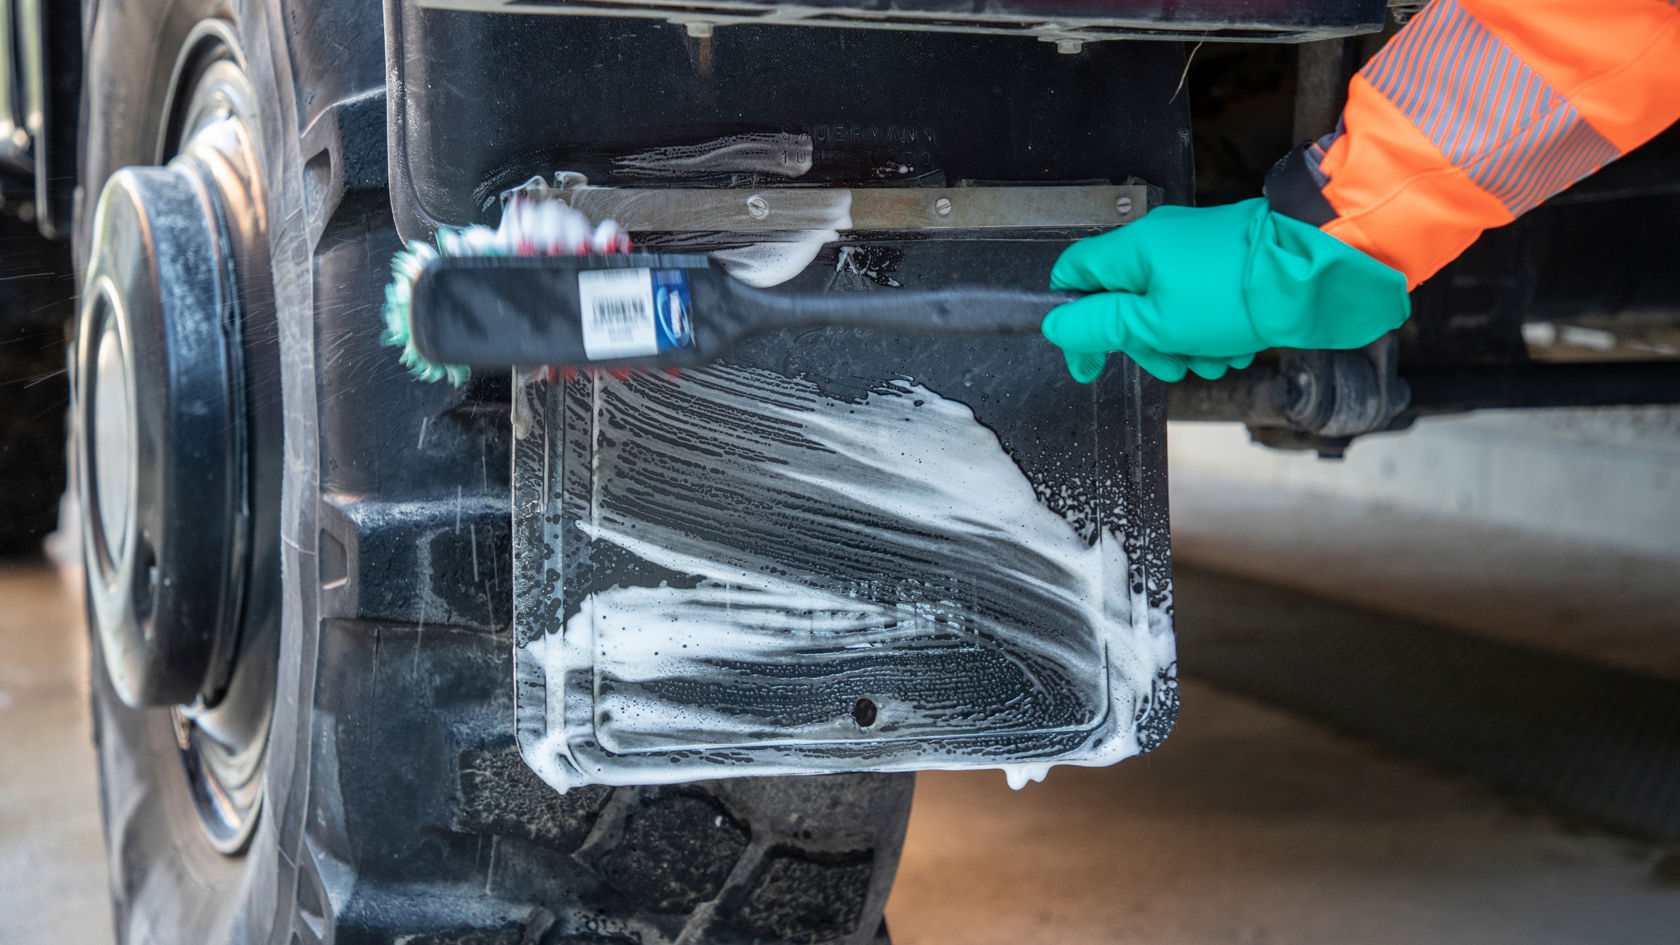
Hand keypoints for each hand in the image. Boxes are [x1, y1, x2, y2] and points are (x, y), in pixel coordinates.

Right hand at [1042, 198, 1409, 381]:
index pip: (1073, 276)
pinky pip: (1200, 307)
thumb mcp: (1156, 323)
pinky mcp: (1227, 268)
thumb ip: (1100, 326)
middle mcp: (1161, 243)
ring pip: (1165, 311)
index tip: (1087, 360)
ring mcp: (1196, 254)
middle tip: (1168, 361)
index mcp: (1134, 247)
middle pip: (1122, 302)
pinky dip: (1210, 333)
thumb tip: (1058, 326)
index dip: (1073, 322)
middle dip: (1143, 343)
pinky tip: (1232, 348)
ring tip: (1210, 356)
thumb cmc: (1241, 293)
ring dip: (1182, 344)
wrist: (1318, 273)